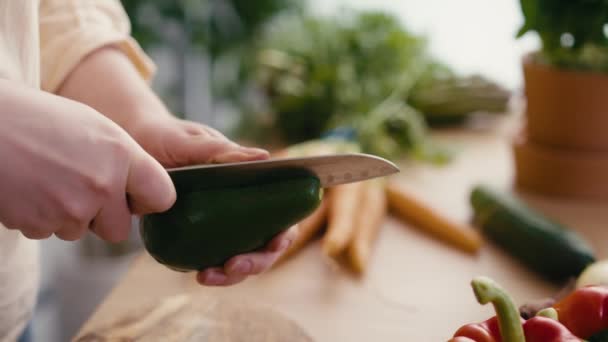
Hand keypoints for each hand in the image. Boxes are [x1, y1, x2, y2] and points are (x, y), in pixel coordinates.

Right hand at [0, 80, 175, 241]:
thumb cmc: (41, 120)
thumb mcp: (96, 128)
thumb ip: (126, 162)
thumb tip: (145, 195)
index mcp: (121, 155)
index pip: (163, 197)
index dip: (149, 200)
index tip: (136, 197)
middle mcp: (102, 185)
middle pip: (119, 229)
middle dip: (103, 217)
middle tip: (80, 188)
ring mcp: (70, 208)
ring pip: (80, 232)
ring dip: (68, 215)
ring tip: (48, 178)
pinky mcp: (39, 224)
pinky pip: (48, 232)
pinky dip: (40, 216)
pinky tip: (30, 187)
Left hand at [57, 46, 296, 284]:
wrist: (131, 143)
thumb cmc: (167, 135)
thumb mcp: (193, 141)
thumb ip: (223, 151)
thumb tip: (265, 157)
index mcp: (252, 182)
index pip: (283, 214)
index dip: (284, 233)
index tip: (273, 243)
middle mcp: (241, 205)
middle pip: (264, 244)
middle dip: (255, 262)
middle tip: (232, 266)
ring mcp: (220, 222)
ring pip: (240, 256)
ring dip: (232, 274)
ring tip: (207, 276)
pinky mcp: (197, 234)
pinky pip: (212, 258)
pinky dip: (211, 270)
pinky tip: (198, 274)